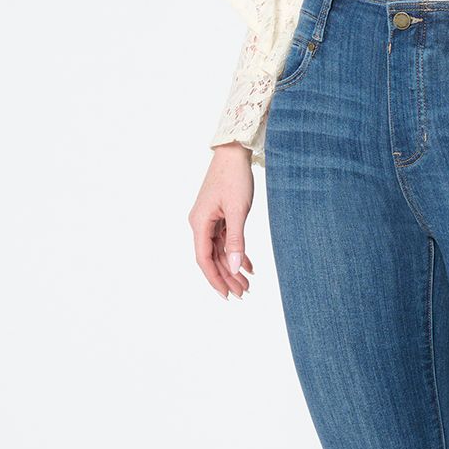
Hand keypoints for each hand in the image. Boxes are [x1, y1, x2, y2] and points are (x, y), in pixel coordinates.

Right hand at [191, 142, 256, 297]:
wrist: (234, 153)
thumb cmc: (234, 177)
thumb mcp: (237, 211)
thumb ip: (236, 241)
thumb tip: (233, 267)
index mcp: (199, 223)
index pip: (204, 259)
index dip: (215, 279)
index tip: (227, 295)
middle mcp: (201, 224)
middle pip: (212, 258)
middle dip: (227, 277)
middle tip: (243, 294)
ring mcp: (210, 220)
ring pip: (220, 251)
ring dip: (232, 267)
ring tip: (247, 284)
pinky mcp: (219, 216)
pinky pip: (226, 240)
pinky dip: (237, 253)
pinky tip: (249, 266)